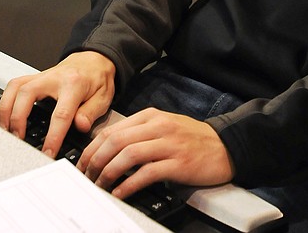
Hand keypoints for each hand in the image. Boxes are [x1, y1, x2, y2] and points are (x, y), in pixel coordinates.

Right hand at [0, 51, 115, 156]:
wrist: (94, 59)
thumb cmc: (97, 78)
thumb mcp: (103, 97)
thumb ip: (91, 113)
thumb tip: (80, 126)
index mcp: (74, 84)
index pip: (60, 114)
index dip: (53, 136)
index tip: (48, 153)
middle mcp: (54, 78)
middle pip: (27, 94)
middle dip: (18, 119)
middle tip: (18, 140)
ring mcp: (42, 76)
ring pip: (16, 87)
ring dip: (6, 109)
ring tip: (6, 131)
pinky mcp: (34, 77)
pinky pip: (14, 85)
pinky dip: (5, 100)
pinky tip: (5, 116)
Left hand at [77, 107, 234, 199]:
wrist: (225, 145)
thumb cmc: (192, 138)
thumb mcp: (164, 126)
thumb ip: (139, 132)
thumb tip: (109, 148)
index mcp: (151, 116)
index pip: (113, 129)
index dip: (92, 147)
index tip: (82, 163)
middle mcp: (158, 126)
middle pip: (116, 140)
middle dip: (95, 160)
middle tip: (87, 177)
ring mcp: (168, 144)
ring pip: (128, 154)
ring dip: (109, 172)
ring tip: (100, 185)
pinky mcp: (178, 163)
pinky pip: (147, 173)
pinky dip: (129, 184)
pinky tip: (120, 192)